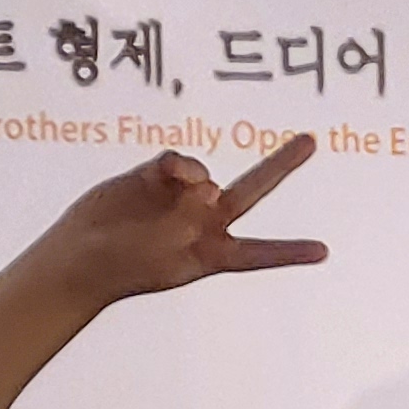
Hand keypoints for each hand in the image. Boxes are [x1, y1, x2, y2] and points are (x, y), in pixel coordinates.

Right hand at [20, 138, 327, 307]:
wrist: (84, 254)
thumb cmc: (127, 267)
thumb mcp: (172, 258)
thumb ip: (194, 221)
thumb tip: (211, 184)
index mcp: (213, 254)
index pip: (259, 253)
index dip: (290, 252)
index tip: (324, 252)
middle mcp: (205, 222)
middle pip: (252, 190)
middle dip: (281, 164)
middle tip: (310, 141)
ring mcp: (183, 196)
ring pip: (207, 175)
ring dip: (194, 183)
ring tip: (174, 199)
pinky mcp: (157, 175)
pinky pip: (180, 162)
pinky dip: (180, 166)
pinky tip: (172, 174)